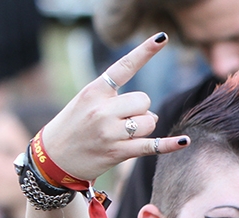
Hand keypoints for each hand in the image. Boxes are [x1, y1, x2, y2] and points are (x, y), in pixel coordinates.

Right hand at [40, 33, 187, 181]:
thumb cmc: (74, 126)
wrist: (54, 157)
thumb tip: (151, 114)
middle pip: (144, 100)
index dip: (145, 52)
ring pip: (150, 122)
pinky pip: (152, 145)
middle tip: (123, 120)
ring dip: (145, 128)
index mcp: (94, 91)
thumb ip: (115, 99)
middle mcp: (102, 110)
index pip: (124, 67)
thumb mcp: (86, 102)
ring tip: (124, 135)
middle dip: (141, 110)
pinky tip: (184, 141)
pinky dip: (170, 144)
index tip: (163, 38)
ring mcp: (111, 132)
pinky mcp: (119, 152)